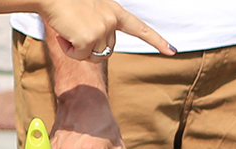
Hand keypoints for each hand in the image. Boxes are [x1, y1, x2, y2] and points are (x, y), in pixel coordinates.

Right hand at [41, 0, 175, 61]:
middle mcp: (112, 21)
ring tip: (68, 28)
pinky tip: (64, 33)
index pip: (140, 28)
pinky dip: (70, 50)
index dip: (156, 41)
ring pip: (93, 56)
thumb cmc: (64, 1)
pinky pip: (80, 57)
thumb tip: (101, 47)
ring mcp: (102, 30)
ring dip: (78, 48)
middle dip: (89, 46)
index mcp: (114, 11)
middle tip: (74, 26)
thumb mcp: (89, 9)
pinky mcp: (89, 39)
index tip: (171, 51)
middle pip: (106, 50)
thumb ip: (100, 23)